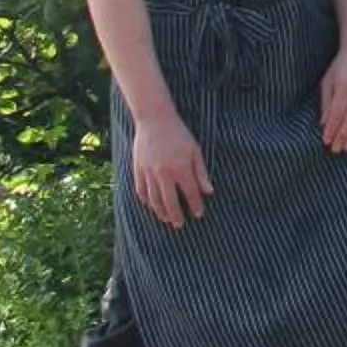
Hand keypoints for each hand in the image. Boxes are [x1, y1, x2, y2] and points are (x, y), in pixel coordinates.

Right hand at [128, 112, 214, 228]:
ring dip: (161, 212)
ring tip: (167, 219)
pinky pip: (141, 192)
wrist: (154, 120)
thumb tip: (209, 191)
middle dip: (176, 216)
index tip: (198, 214)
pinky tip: (152, 206)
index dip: (195, 206)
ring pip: (154, 200)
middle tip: (180, 225)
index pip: (190, 193)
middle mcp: (163, 174)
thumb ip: (201, 172)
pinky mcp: (137, 170)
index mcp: (180, 168)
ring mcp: (148, 173)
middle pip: (170, 202)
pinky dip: (146, 202)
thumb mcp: (195, 150)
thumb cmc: (178, 134)